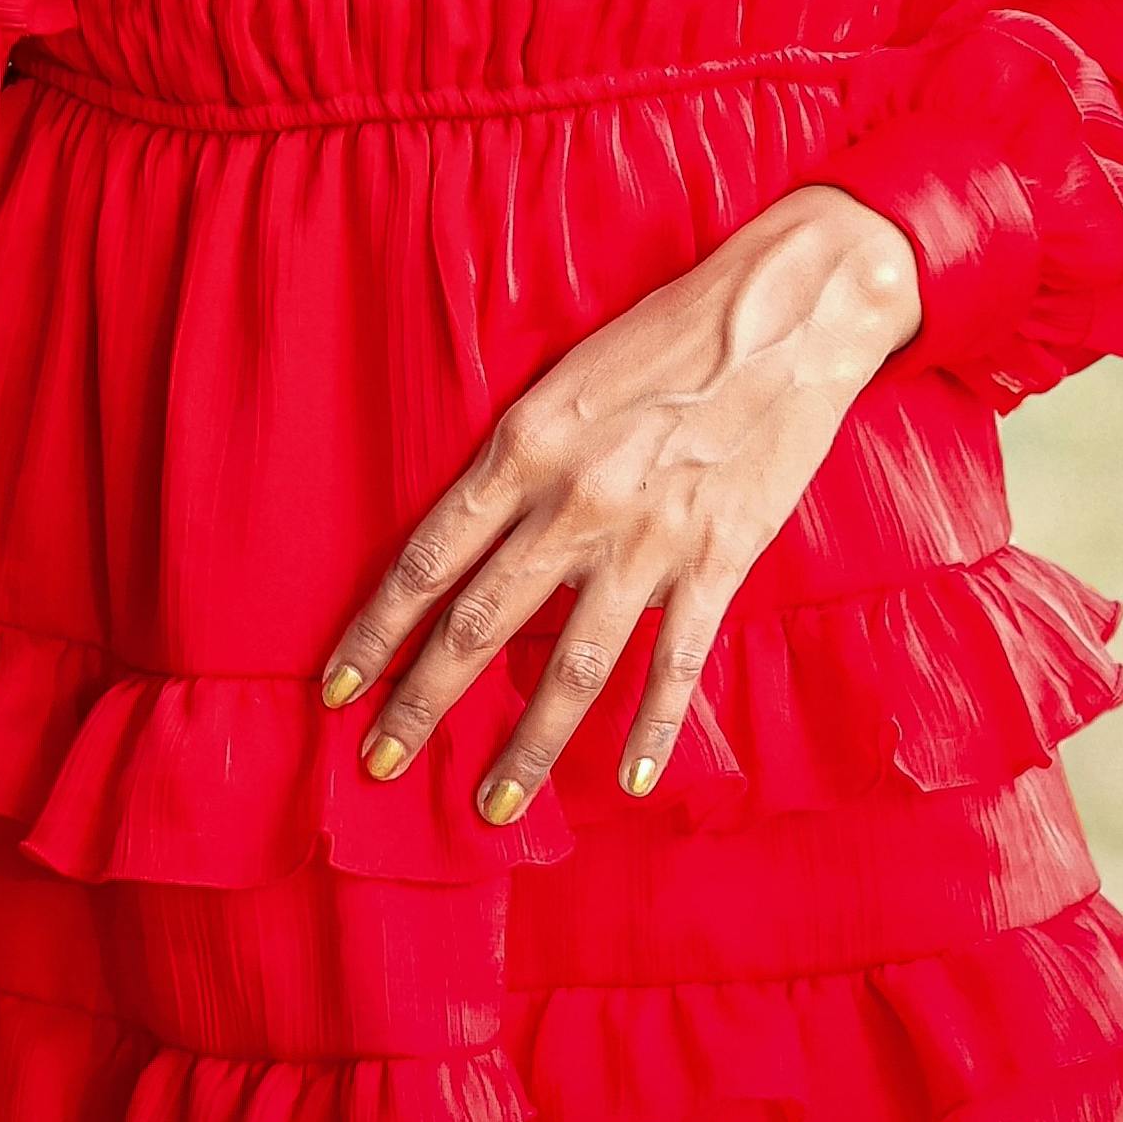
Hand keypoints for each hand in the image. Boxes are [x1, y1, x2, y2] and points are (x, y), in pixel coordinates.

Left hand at [318, 187, 923, 820]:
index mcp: (524, 446)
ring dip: (527, 747)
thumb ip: (520, 456)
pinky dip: (651, 730)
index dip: (375, 631)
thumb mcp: (566, 375)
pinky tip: (628, 781)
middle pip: (480, 626)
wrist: (787, 313)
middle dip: (421, 705)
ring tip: (493, 808)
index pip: (427, 558)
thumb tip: (474, 531)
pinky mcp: (719, 561)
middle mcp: (574, 503)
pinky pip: (676, 665)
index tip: (335, 685)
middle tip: (379, 764)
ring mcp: (649, 541)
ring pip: (571, 670)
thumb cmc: (670, 330)